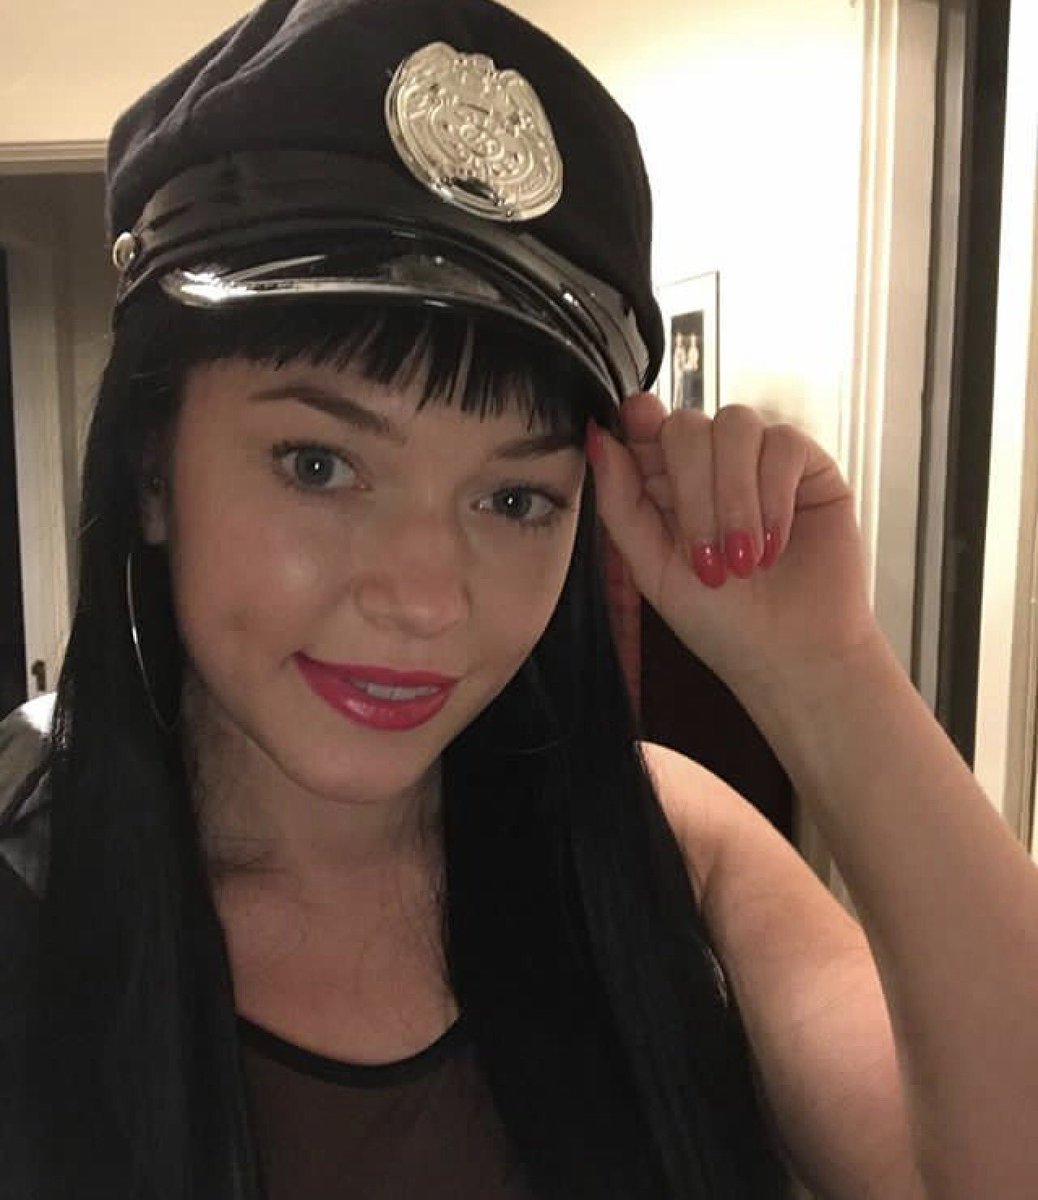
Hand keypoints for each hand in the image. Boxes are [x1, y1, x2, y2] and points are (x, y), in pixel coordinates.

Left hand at [587, 393, 879, 690]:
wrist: (793, 658)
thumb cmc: (721, 622)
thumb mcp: (653, 570)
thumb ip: (621, 504)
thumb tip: (597, 436)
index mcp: (666, 484)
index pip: (645, 425)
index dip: (639, 421)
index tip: (637, 430)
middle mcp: (711, 464)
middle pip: (686, 425)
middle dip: (692, 491)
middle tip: (708, 559)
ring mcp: (760, 461)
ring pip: (735, 425)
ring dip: (734, 497)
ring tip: (744, 560)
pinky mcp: (809, 466)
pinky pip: (783, 444)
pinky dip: (774, 497)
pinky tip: (775, 546)